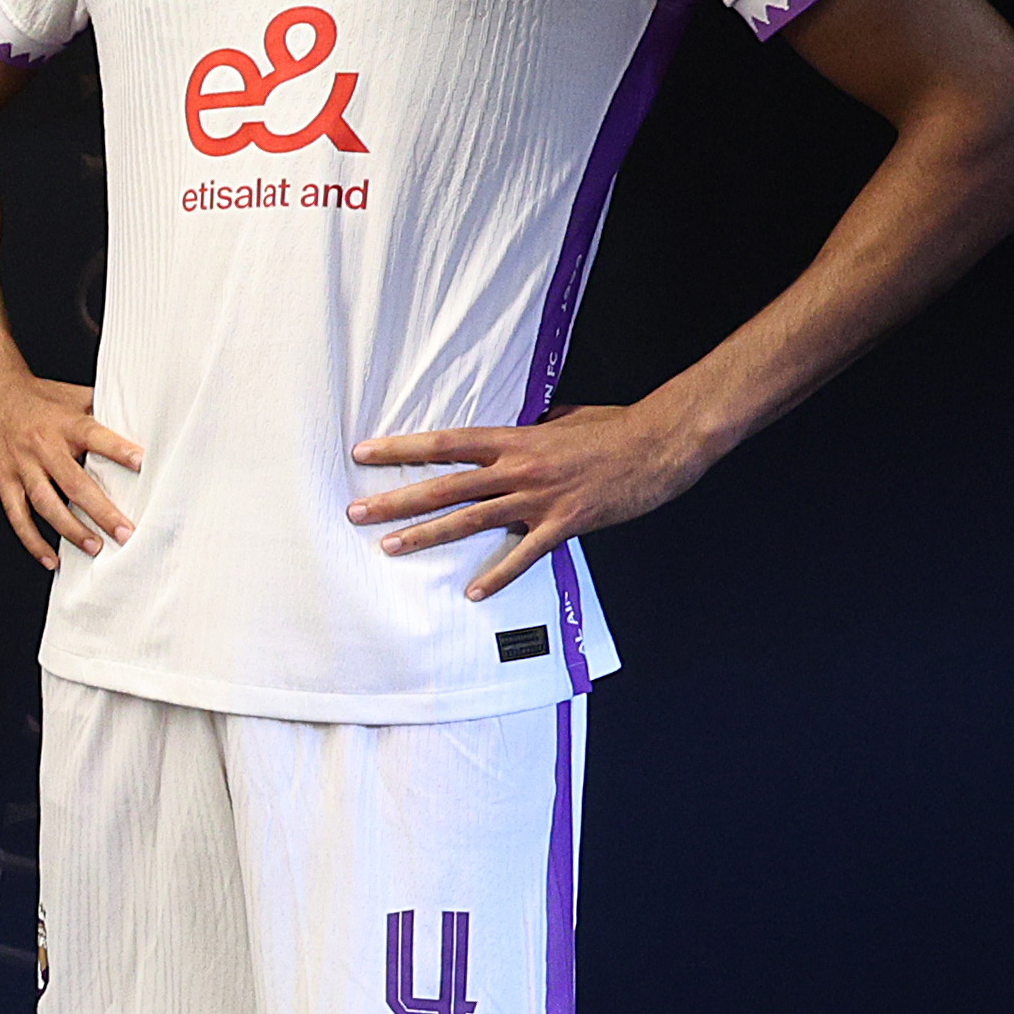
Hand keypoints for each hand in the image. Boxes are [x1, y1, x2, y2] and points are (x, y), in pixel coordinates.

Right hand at [0, 361, 141, 562]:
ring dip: (72, 530)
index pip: (95, 435)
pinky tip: (50, 557)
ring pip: (47, 504)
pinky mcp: (4, 480)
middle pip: (75, 483)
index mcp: (64, 424)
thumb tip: (135, 417)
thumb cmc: (33, 396)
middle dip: (102, 511)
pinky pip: (18, 515)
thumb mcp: (70, 395)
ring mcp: (22, 466)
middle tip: (124, 531)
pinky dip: (33, 540)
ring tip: (94, 547)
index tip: (140, 462)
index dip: (117, 449)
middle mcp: (44, 446)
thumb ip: (99, 410)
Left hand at [347, 401, 720, 599]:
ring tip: (389, 547)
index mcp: (513, 439)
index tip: (363, 453)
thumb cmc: (614, 428)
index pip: (444, 443)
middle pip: (443, 486)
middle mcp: (517, 468)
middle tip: (356, 512)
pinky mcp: (563, 523)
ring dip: (426, 536)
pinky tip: (472, 593)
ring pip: (469, 520)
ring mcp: (537, 498)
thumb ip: (535, 428)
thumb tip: (524, 429)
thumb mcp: (564, 419)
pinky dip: (497, 575)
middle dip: (396, 500)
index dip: (401, 448)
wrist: (657, 443)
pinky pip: (523, 555)